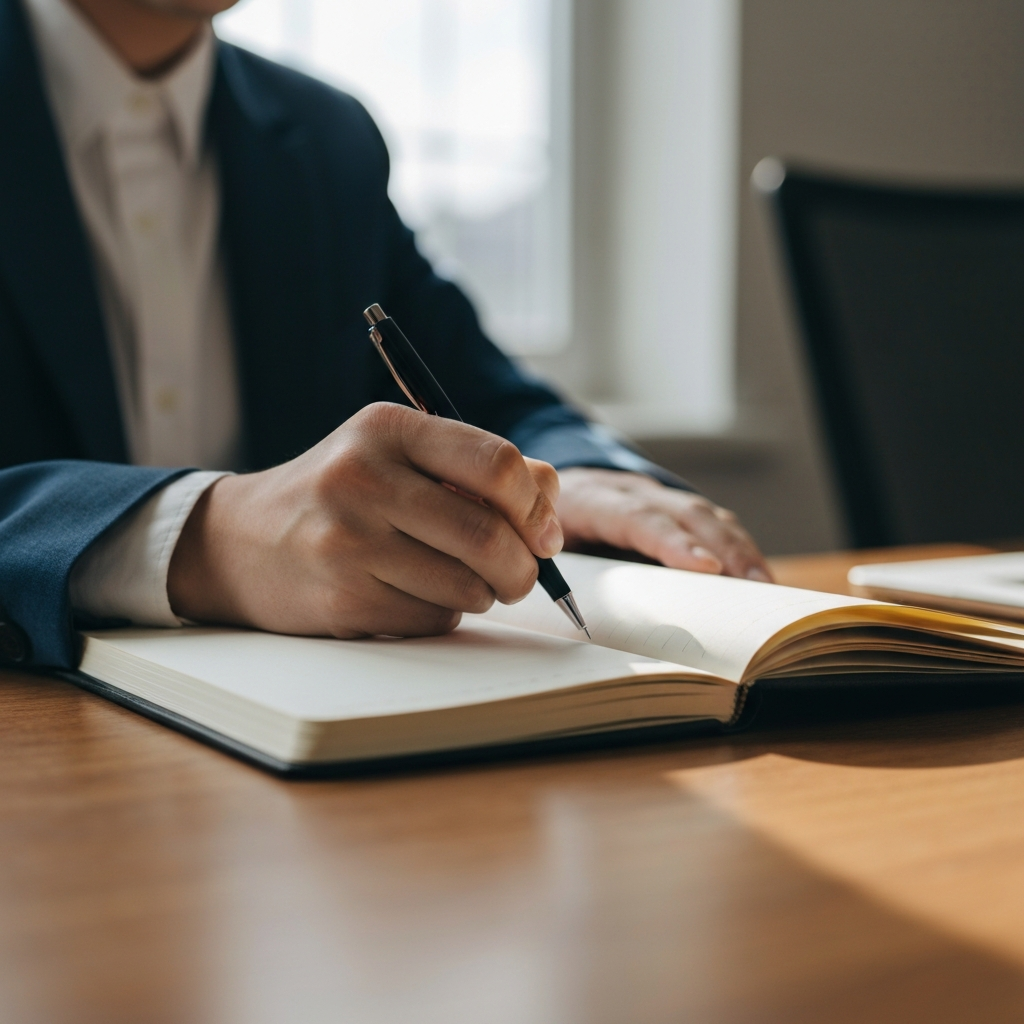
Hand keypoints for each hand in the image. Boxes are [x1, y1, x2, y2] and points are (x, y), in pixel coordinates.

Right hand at [167, 403, 562, 637]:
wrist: (244, 541)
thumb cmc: (342, 494)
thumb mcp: (400, 455)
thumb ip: (478, 466)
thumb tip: (550, 497)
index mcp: (387, 429)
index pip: (495, 463)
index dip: (535, 506)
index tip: (544, 533)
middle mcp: (363, 479)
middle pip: (487, 536)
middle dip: (522, 568)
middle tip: (519, 575)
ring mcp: (348, 542)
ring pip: (466, 587)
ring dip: (482, 594)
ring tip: (459, 580)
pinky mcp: (341, 599)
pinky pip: (433, 620)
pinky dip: (443, 615)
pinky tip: (413, 595)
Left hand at [554, 468, 772, 581]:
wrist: (537, 486)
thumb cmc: (538, 530)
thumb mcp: (534, 547)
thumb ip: (555, 574)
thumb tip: (581, 618)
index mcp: (590, 499)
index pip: (636, 516)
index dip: (672, 540)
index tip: (705, 566)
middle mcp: (629, 490)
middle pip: (683, 511)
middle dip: (722, 547)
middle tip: (752, 585)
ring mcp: (653, 495)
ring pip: (704, 514)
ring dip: (737, 549)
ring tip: (763, 586)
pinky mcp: (669, 507)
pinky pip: (710, 522)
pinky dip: (735, 547)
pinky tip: (754, 575)